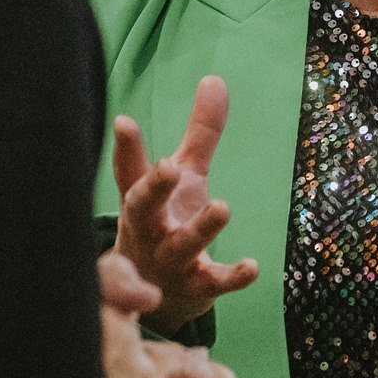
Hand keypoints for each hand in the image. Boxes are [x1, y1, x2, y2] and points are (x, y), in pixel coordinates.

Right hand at [113, 76, 259, 333]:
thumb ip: (200, 133)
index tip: (125, 122)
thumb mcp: (184, 176)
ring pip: (180, 246)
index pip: (130, 172)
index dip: (127, 148)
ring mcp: (170, 262)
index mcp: (141, 201)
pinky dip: (231, 276)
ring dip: (200, 229)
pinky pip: (212, 283)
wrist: (160, 299)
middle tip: (169, 168)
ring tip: (223, 207)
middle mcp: (149, 230)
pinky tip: (252, 267)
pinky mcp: (196, 287)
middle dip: (153, 188)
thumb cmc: (168, 223)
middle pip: (142, 209)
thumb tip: (215, 78)